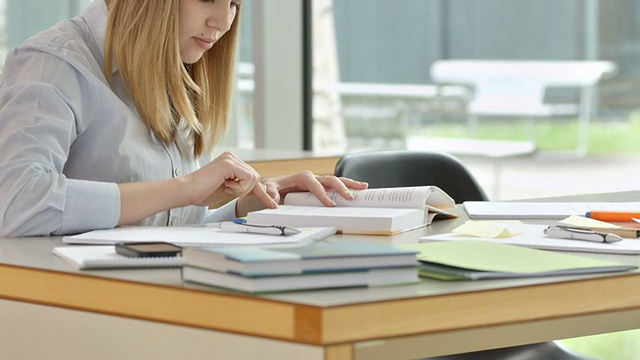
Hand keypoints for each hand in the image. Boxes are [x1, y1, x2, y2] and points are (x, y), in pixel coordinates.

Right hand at [184, 152, 276, 208]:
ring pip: (253, 179)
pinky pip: (248, 179)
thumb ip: (242, 187)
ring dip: (240, 189)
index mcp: (231, 161)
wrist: (187, 192)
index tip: (273, 205)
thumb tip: (260, 190)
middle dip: (245, 190)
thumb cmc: (203, 192)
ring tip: (223, 187)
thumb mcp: (229, 189)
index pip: (252, 177)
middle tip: (227, 190)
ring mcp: (230, 158)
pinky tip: (224, 185)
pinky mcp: (229, 163)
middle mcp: (232, 157)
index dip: (262, 193)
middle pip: (255, 178)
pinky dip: (238, 188)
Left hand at [236, 171, 367, 215]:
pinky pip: (336, 185)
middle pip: (330, 180)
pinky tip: (359, 188)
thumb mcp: (269, 189)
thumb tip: (275, 199)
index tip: (331, 204)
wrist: (273, 185)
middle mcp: (312, 176)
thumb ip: (271, 193)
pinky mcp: (321, 185)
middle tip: (350, 198)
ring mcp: (318, 180)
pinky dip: (347, 186)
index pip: (316, 186)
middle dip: (341, 188)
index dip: (324, 195)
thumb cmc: (272, 187)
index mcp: (303, 177)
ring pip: (336, 180)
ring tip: (364, 188)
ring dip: (350, 184)